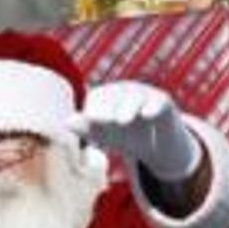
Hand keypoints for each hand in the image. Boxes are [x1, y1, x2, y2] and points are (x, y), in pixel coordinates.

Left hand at [68, 82, 200, 180]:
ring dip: (127, 108)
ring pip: (134, 98)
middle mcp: (124, 90)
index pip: (95, 102)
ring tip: (121, 121)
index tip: (89, 135)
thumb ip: (86, 128)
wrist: (157, 138)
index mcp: (107, 96)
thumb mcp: (104, 134)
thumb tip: (66, 122)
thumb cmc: (123, 133)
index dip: (90, 115)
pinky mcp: (162, 101)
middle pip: (113, 97)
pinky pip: (158, 101)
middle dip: (106, 109)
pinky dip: (152, 107)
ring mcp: (144, 94)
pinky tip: (146, 114)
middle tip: (97, 121)